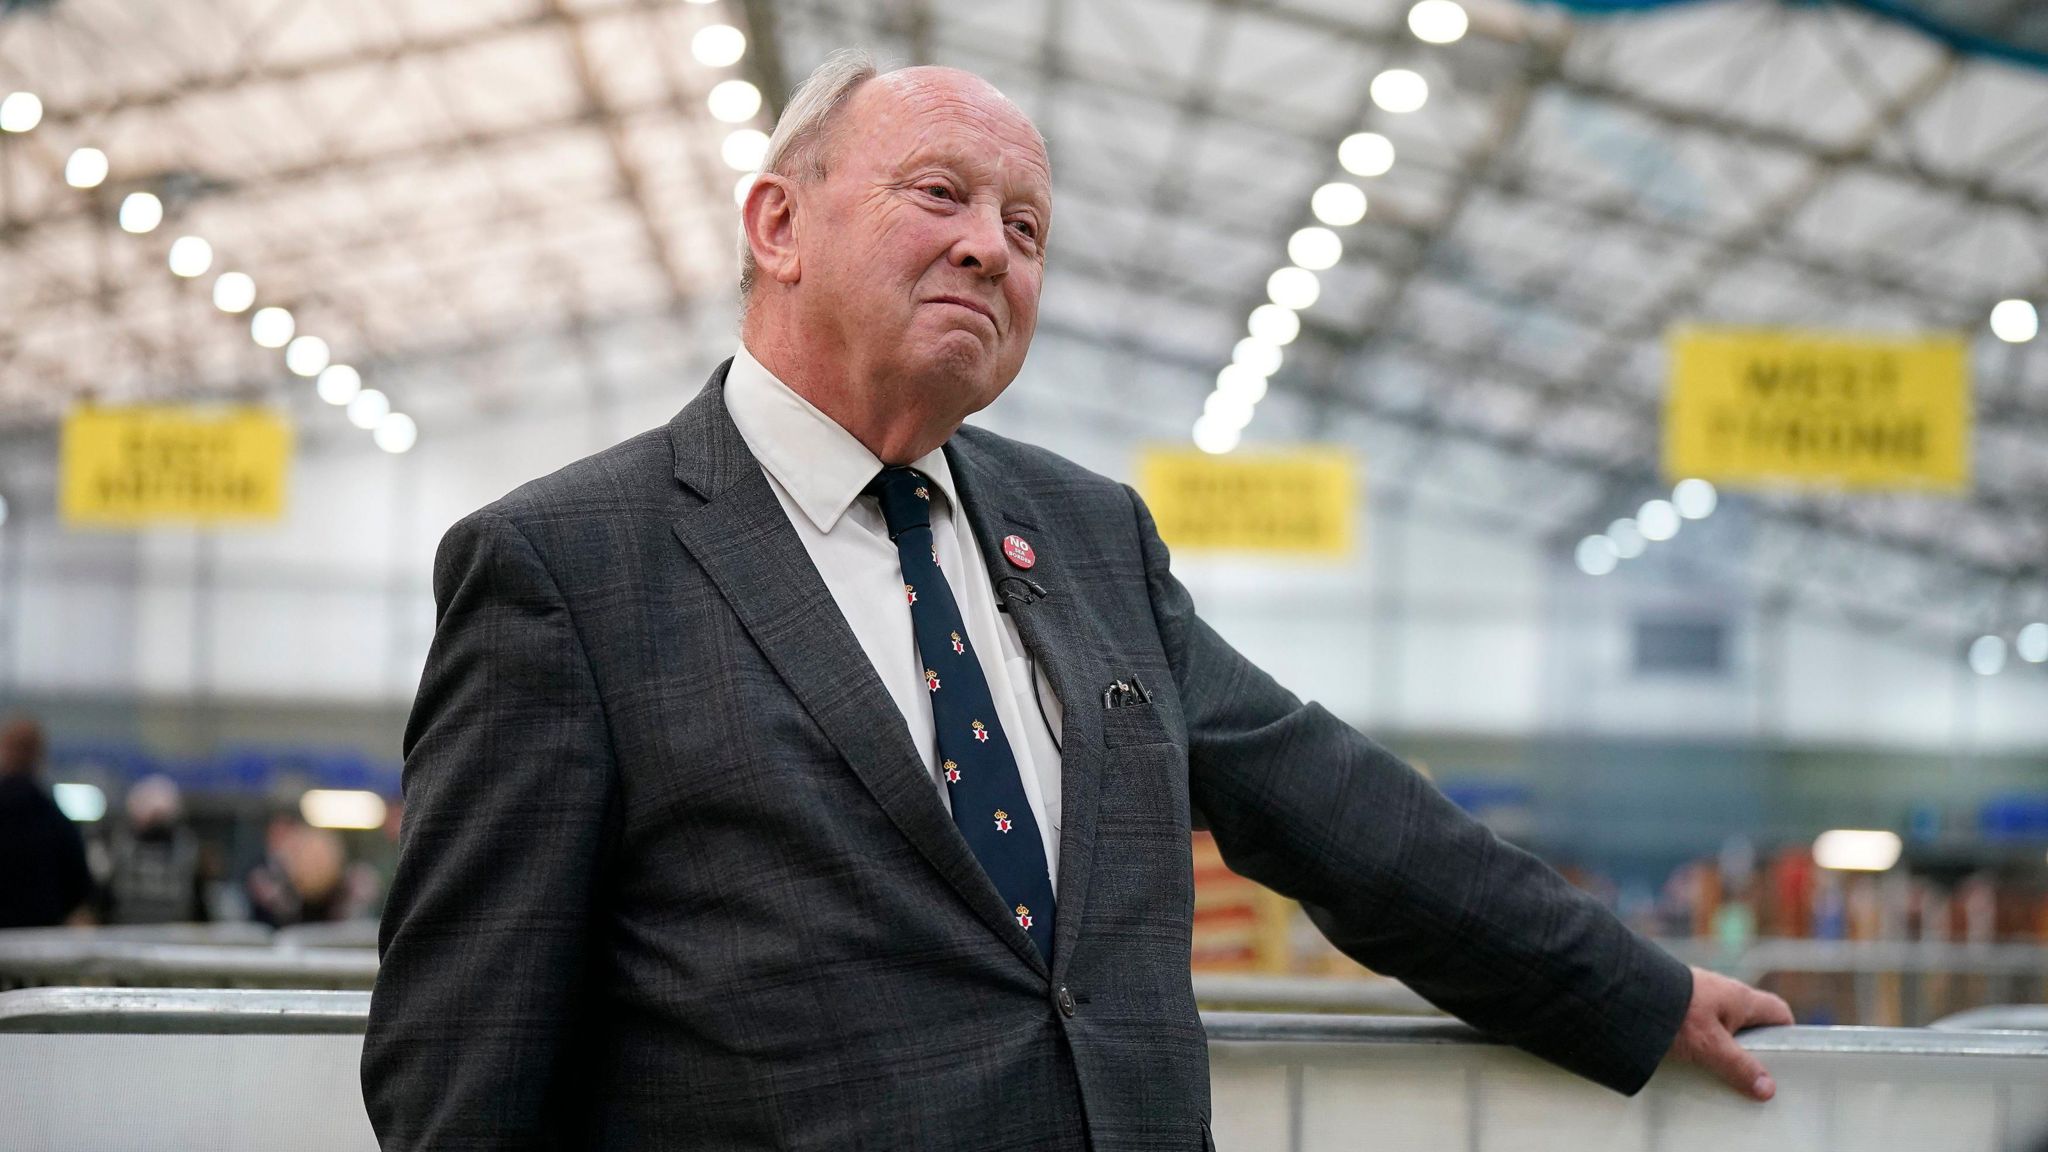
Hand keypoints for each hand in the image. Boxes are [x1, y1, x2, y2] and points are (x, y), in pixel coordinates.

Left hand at [1666, 967, 1794, 1099]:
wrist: (1625, 989)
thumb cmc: (1673, 1010)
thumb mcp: (1710, 1045)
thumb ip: (1738, 1066)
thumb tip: (1767, 1089)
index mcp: (1740, 998)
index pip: (1778, 1011)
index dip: (1786, 1033)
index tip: (1785, 1057)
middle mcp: (1723, 993)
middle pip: (1750, 1020)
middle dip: (1751, 1046)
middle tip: (1748, 1073)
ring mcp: (1699, 995)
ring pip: (1722, 1023)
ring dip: (1722, 1044)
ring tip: (1717, 1070)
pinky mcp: (1677, 1001)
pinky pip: (1698, 1022)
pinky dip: (1700, 1039)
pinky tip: (1690, 1056)